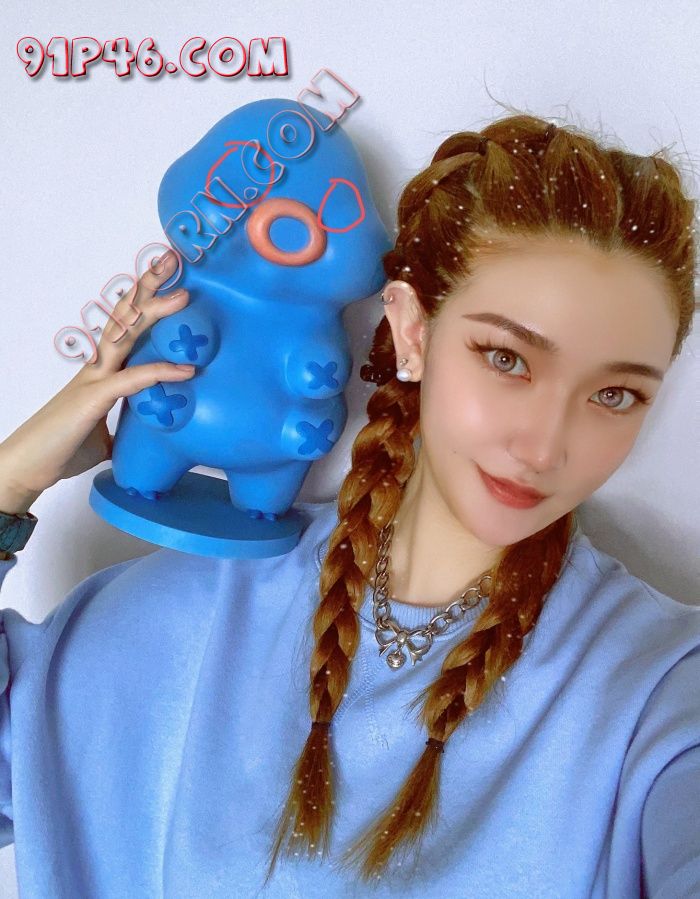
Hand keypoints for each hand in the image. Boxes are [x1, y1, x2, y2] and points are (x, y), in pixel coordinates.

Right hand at [0, 250, 194, 510]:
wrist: (27, 468)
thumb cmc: (62, 450)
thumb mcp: (105, 436)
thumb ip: (126, 427)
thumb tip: (148, 434)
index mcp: (102, 371)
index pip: (126, 327)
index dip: (145, 302)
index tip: (168, 280)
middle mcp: (97, 367)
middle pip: (125, 316)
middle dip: (149, 286)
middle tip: (173, 259)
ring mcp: (93, 379)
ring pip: (125, 334)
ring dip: (154, 311)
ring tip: (183, 293)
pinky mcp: (93, 399)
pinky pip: (132, 380)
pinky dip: (161, 373)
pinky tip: (187, 370)